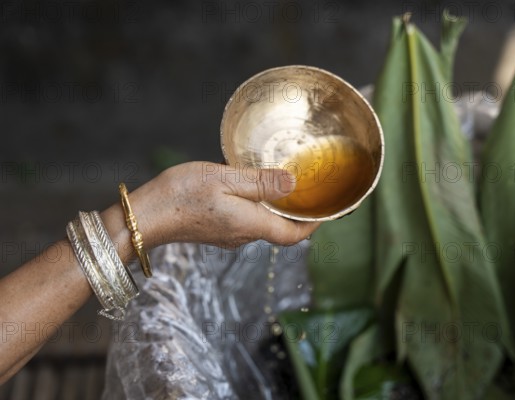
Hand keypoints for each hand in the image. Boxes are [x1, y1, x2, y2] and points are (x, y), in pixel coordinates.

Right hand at [120, 162, 319, 248]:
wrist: (144, 215)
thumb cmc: (181, 195)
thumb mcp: (225, 179)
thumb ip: (261, 183)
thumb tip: (294, 185)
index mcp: (250, 224)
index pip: (292, 235)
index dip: (312, 225)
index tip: (325, 210)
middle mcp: (242, 235)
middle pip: (279, 230)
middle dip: (296, 214)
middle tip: (307, 190)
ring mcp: (228, 235)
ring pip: (262, 225)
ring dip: (276, 210)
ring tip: (282, 184)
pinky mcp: (215, 231)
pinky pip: (245, 222)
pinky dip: (257, 208)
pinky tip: (250, 188)